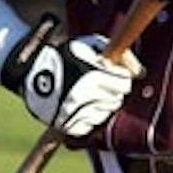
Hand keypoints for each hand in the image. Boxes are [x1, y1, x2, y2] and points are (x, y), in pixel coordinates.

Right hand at [0, 15, 138, 138]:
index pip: (124, 83)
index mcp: (91, 75)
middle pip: (117, 100)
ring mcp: (75, 113)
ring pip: (106, 113)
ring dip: (102, 103)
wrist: (32, 73)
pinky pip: (92, 126)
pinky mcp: (68, 126)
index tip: (110, 73)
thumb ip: (120, 54)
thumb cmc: (66, 55)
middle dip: (112, 90)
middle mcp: (84, 97)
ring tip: (88, 93)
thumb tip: (140, 73)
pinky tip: (81, 105)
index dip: (120, 77)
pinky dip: (90, 117)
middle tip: (98, 83)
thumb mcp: (92, 45)